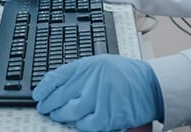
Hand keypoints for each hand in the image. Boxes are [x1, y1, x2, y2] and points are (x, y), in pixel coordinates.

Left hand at [33, 55, 163, 130]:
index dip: (44, 87)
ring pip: (69, 112)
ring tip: (58, 115)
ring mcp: (99, 100)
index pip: (58, 76)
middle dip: (49, 104)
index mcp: (90, 65)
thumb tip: (58, 82)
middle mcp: (92, 81)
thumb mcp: (103, 64)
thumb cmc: (128, 75)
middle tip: (44, 108)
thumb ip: (82, 72)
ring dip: (61, 115)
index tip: (38, 94)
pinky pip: (85, 125)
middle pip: (60, 96)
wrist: (152, 86)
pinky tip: (79, 122)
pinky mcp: (106, 117)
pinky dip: (80, 125)